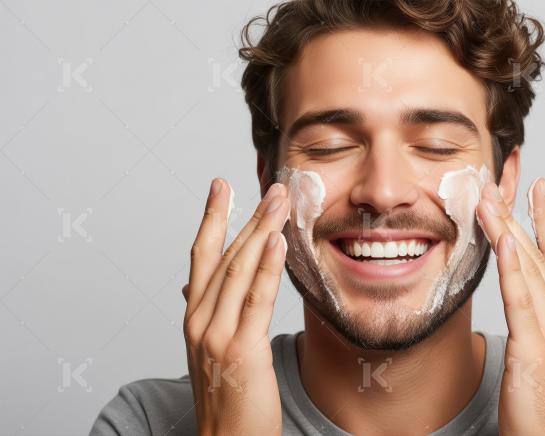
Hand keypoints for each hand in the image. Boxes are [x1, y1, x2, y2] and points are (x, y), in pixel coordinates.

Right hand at [182, 179, 288, 435]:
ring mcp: (217, 334)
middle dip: (248, 217)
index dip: (211, 219)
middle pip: (225, 256)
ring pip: (241, 271)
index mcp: (194, 318)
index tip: (220, 187)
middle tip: (270, 187)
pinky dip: (267, 268)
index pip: (201, 257)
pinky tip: (277, 242)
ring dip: (261, 231)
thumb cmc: (227, 396)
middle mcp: (200, 321)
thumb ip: (207, 315)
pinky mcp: (241, 349)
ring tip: (279, 202)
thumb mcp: (210, 351)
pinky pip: (256, 300)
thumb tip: (193, 288)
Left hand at [477, 178, 544, 435]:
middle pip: (541, 252)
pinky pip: (521, 298)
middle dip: (520, 212)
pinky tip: (500, 241)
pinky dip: (510, 266)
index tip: (537, 185)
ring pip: (528, 268)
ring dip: (508, 229)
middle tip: (502, 177)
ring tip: (490, 196)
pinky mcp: (535, 346)